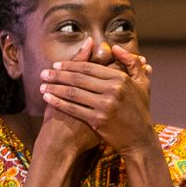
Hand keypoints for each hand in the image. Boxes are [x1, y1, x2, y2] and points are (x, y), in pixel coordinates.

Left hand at [39, 42, 153, 154]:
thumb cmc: (140, 110)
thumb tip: (115, 47)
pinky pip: (73, 108)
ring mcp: (105, 105)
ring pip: (73, 92)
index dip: (70, 65)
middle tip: (44, 73)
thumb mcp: (142, 84)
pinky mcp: (98, 120)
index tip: (57, 64)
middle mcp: (113, 91)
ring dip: (54, 87)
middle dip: (58, 75)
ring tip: (42, 84)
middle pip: (78, 79)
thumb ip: (131, 63)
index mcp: (121, 79)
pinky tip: (48, 98)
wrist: (140, 139)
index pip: (90, 68)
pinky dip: (58, 102)